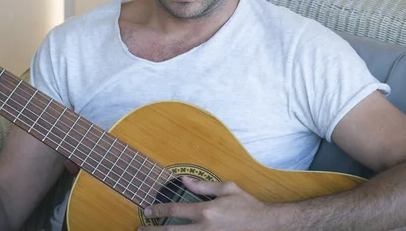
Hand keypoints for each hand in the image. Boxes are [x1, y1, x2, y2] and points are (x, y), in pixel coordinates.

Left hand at [138, 177, 277, 230]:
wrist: (264, 224)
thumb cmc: (246, 204)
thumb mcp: (227, 188)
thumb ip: (203, 185)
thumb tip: (184, 180)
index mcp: (206, 211)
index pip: (175, 209)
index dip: (159, 210)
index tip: (148, 211)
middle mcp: (205, 228)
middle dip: (154, 230)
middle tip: (141, 228)